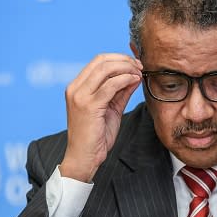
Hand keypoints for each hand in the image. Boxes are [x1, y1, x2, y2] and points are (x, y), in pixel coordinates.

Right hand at [59, 54, 141, 181]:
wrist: (84, 158)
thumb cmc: (96, 136)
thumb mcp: (111, 109)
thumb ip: (121, 92)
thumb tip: (134, 75)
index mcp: (77, 87)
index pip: (98, 61)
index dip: (119, 58)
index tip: (135, 64)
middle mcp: (75, 88)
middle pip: (101, 60)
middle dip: (124, 60)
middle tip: (140, 66)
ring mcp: (80, 96)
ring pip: (106, 69)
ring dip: (127, 68)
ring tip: (139, 73)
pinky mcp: (88, 106)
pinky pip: (110, 85)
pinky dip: (125, 79)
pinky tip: (135, 81)